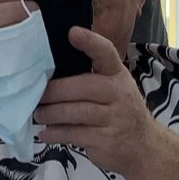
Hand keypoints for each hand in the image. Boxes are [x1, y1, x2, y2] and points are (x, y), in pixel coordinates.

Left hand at [36, 27, 150, 173]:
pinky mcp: (106, 140)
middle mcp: (119, 93)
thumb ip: (90, 78)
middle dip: (55, 91)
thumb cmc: (119, 111)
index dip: (90, 42)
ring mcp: (114, 118)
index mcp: (117, 75)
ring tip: (37, 114)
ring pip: (78, 112)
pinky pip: (76, 134)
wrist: (142, 147)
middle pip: (84, 86)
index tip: (72, 32)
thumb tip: (47, 72)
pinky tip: (45, 133)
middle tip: (36, 95)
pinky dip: (56, 133)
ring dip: (52, 113)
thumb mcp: (113, 89)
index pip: (106, 53)